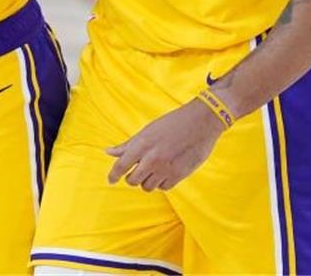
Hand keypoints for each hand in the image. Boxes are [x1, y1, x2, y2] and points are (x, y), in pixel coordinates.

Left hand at [106, 99, 225, 190]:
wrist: (201, 122)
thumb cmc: (172, 123)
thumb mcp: (147, 130)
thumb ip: (128, 144)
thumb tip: (108, 152)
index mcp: (142, 144)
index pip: (121, 166)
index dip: (113, 175)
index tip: (111, 180)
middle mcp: (152, 159)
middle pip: (132, 180)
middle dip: (131, 177)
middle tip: (136, 171)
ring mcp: (166, 168)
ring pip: (147, 186)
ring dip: (146, 181)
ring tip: (152, 170)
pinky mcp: (180, 175)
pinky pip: (163, 188)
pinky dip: (160, 183)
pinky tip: (163, 172)